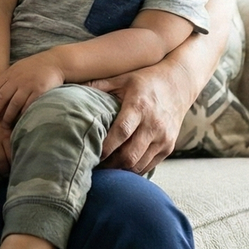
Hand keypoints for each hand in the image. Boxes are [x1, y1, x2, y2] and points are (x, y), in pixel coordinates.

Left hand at [0, 51, 65, 124]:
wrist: (54, 61)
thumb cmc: (34, 66)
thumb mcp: (17, 68)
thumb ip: (7, 78)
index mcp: (10, 73)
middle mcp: (17, 79)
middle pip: (2, 97)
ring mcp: (28, 85)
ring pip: (14, 104)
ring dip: (8, 116)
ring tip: (5, 124)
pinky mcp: (39, 91)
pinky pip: (28, 105)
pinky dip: (23, 114)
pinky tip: (20, 120)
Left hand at [89, 59, 194, 173]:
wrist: (180, 83)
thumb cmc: (146, 79)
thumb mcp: (122, 78)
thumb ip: (98, 85)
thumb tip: (67, 88)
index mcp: (139, 106)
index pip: (121, 132)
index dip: (105, 147)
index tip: (91, 154)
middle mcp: (153, 124)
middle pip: (130, 155)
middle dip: (109, 165)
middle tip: (92, 167)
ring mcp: (163, 137)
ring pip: (139, 165)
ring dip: (120, 170)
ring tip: (103, 170)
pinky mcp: (169, 146)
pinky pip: (149, 166)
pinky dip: (133, 170)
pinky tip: (119, 168)